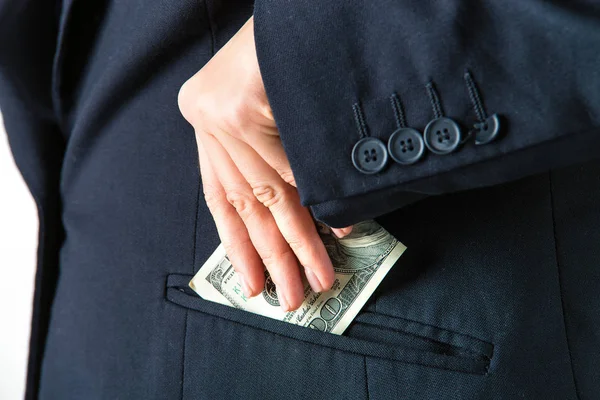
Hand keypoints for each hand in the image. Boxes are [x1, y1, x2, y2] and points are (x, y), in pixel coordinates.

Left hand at [178, 17, 351, 310]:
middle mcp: (206, 117)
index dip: (238, 245)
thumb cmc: (290, 53)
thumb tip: (304, 217)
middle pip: (243, 202)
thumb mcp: (269, 100)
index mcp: (206, 117)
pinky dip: (312, 201)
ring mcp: (219, 112)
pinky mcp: (239, 105)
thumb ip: (270, 150)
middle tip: (292, 297)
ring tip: (319, 276)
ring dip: (298, 241)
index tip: (254, 283)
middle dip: (273, 256)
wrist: (302, 7)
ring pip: (265, 193)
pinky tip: (333, 229)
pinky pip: (285, 166)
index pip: (220, 195)